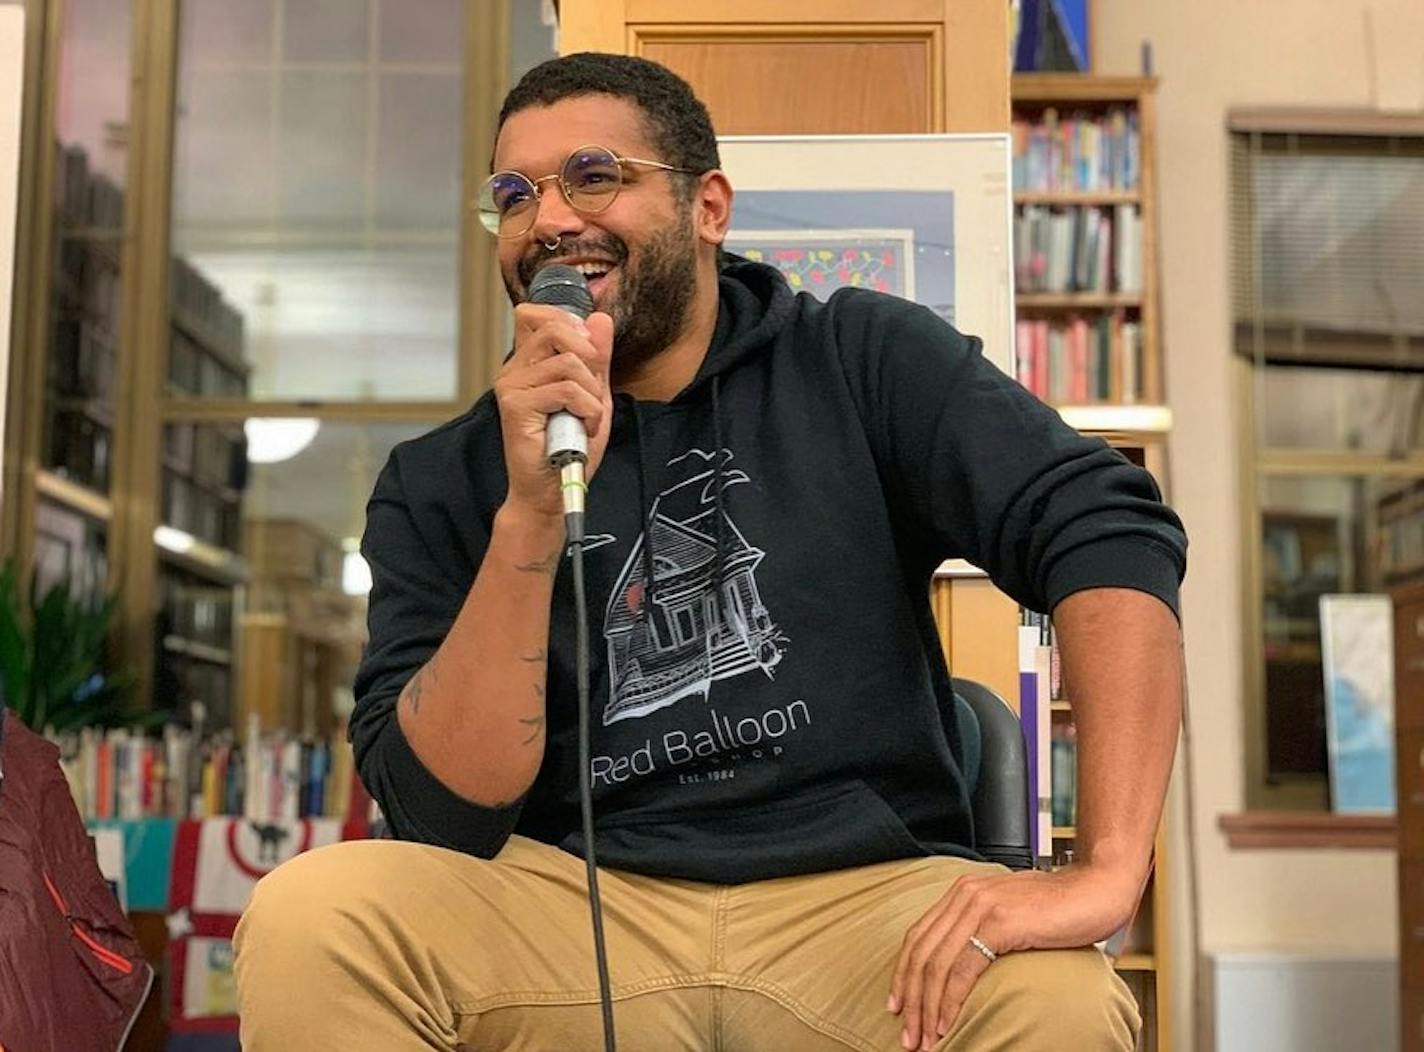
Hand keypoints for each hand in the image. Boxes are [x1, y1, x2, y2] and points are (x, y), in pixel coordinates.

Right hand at [494, 303, 614, 520]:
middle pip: (554, 327)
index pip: (535, 313)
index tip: (588, 354)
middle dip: (589, 356)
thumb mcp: (593, 394)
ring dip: (592, 393)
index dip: (567, 320)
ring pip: (567, 362)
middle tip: (594, 390)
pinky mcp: (516, 406)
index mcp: (528, 363)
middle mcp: (514, 370)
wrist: (552, 491)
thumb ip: (596, 357)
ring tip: (587, 418)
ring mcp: (511, 386)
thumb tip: (600, 318)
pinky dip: (588, 409)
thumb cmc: (570, 447)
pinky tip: (584, 427)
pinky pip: (566, 389)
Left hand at [888, 864, 1136, 1049]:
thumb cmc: (1062, 906)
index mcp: (963, 892)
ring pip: (936, 964)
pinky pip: (963, 969)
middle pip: (920, 953)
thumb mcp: (1010, 912)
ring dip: (927, 1008)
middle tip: (909, 1035)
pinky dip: (950, 1000)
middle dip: (910, 999)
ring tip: (926, 1038)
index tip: (899, 1006)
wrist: (1098, 888)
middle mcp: (965, 895)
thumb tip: (961, 967)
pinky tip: (948, 1022)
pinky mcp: (999, 923)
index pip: (918, 936)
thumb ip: (983, 928)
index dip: (903, 974)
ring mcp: (980, 906)